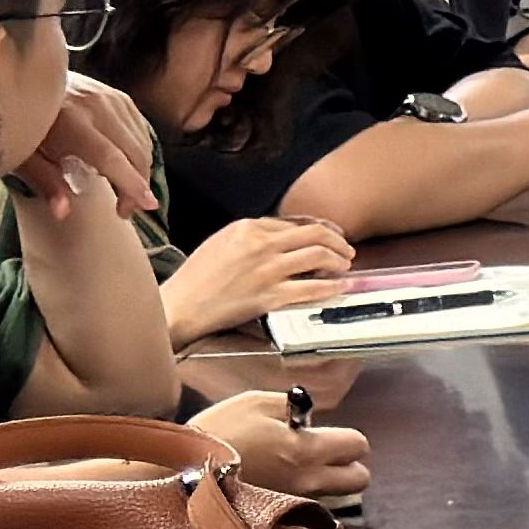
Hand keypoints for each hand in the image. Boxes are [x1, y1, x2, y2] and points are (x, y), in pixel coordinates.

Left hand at [16, 74, 159, 214]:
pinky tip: (125, 165)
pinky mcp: (117, 95)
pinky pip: (140, 129)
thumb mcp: (21, 154)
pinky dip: (138, 151)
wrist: (20, 79)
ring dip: (140, 170)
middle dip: (137, 185)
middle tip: (124, 210)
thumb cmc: (18, 121)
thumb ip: (45, 181)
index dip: (130, 183)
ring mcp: (110, 97)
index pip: (109, 157)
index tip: (148, 205)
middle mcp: (95, 105)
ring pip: (141, 142)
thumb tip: (63, 213)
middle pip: (133, 151)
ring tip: (124, 191)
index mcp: (69, 120)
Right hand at [167, 214, 355, 338]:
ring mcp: (267, 270)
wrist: (182, 305)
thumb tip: (288, 235)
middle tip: (347, 250)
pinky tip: (341, 286)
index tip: (333, 234)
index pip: (297, 222)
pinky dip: (333, 286)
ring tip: (345, 266)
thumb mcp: (223, 241)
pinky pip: (312, 288)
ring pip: (319, 257)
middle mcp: (261, 244)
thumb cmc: (198, 276)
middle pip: (315, 235)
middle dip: (338, 242)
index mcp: (248, 227)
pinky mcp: (270, 295)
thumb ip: (255, 235)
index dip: (322, 228)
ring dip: (339, 261)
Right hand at [190, 387, 372, 502]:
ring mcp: (292, 504)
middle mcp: (308, 482)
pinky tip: (275, 483)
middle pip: (359, 479)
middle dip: (349, 465)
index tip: (327, 435)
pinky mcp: (275, 518)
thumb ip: (291, 406)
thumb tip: (308, 416)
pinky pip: (305, 508)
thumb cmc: (214, 434)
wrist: (175, 475)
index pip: (358, 445)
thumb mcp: (254, 403)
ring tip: (292, 468)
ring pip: (332, 495)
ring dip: (324, 481)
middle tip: (322, 455)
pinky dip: (299, 497)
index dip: (347, 437)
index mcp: (307, 450)